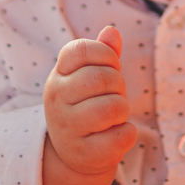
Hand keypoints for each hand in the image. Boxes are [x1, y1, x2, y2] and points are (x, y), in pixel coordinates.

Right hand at [43, 26, 136, 175]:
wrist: (74, 152)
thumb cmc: (87, 105)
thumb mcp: (90, 76)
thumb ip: (103, 52)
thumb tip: (112, 31)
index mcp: (58, 76)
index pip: (80, 50)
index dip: (105, 54)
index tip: (111, 65)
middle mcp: (56, 100)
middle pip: (102, 78)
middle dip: (119, 85)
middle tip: (114, 95)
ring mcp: (67, 128)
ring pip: (112, 107)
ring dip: (123, 109)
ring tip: (114, 116)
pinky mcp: (84, 154)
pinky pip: (121, 136)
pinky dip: (127, 133)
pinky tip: (115, 134)